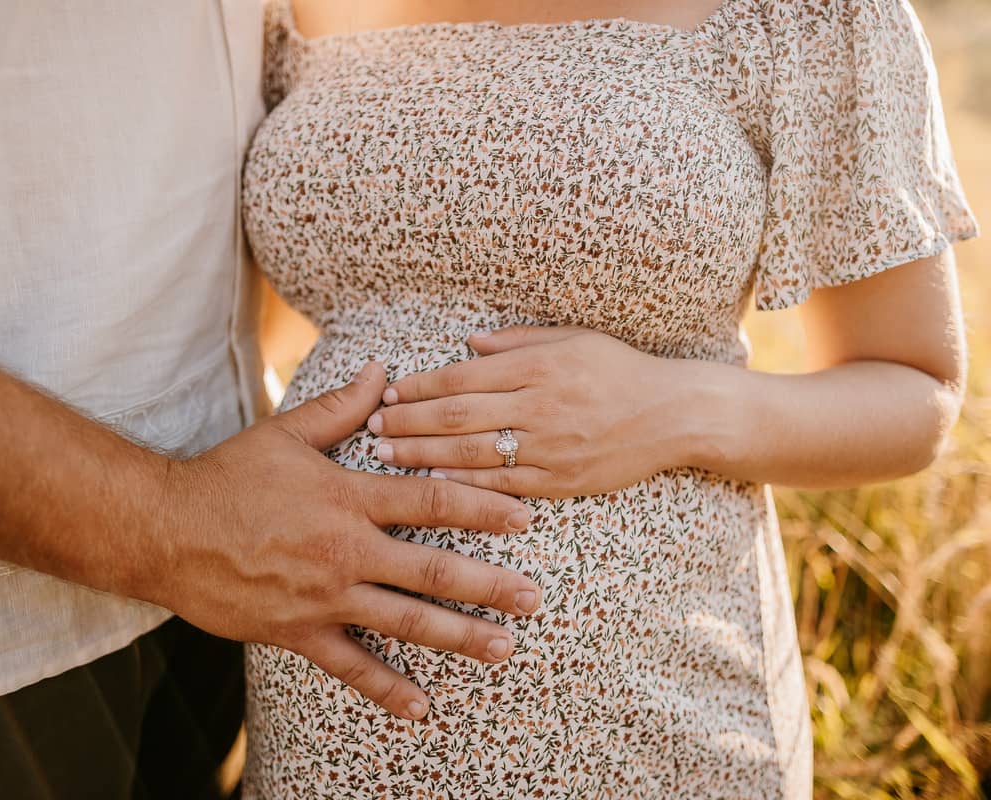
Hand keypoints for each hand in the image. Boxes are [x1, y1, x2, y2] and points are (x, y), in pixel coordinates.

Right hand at [150, 362, 541, 720]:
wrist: (165, 530)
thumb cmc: (228, 477)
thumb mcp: (286, 433)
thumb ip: (340, 407)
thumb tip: (383, 371)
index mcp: (347, 496)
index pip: (430, 500)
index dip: (482, 508)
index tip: (524, 518)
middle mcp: (346, 549)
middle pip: (432, 568)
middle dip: (489, 584)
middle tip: (534, 598)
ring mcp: (325, 595)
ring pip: (403, 620)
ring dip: (458, 636)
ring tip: (503, 648)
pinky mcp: (298, 631)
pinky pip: (350, 666)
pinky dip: (387, 689)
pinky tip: (422, 707)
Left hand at [367, 326, 706, 497]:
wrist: (676, 414)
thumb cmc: (620, 369)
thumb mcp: (573, 339)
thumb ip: (516, 342)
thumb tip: (466, 345)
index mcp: (539, 366)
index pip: (463, 377)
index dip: (420, 387)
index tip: (388, 393)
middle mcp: (540, 405)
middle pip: (458, 416)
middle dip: (408, 422)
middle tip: (371, 427)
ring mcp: (550, 446)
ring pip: (473, 453)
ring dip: (422, 454)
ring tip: (385, 454)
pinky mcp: (561, 480)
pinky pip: (503, 483)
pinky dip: (464, 483)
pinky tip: (431, 482)